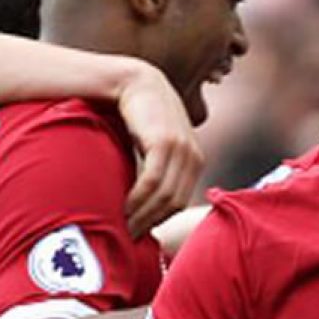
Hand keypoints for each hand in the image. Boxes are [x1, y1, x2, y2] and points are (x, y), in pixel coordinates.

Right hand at [116, 63, 203, 236]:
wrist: (134, 81)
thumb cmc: (138, 117)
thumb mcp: (154, 145)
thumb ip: (156, 170)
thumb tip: (143, 205)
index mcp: (195, 160)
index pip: (181, 201)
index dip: (160, 220)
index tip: (139, 233)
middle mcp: (194, 156)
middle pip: (175, 203)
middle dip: (151, 222)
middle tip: (127, 236)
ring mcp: (182, 148)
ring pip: (165, 195)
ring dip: (143, 215)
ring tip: (123, 225)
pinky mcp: (165, 142)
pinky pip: (153, 181)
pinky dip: (138, 199)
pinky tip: (124, 207)